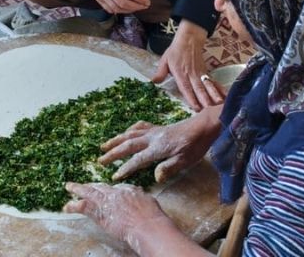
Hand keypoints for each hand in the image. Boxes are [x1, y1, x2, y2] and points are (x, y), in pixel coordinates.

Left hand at [64, 182, 180, 252]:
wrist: (146, 224)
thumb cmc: (151, 216)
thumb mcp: (148, 200)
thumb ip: (140, 196)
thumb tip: (139, 194)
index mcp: (127, 190)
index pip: (114, 188)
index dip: (107, 190)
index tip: (104, 190)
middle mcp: (114, 193)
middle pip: (99, 187)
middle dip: (90, 186)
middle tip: (82, 185)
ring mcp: (105, 202)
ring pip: (88, 193)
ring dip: (77, 189)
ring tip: (69, 187)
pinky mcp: (99, 213)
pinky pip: (83, 207)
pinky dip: (74, 206)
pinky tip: (67, 206)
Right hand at [99, 111, 221, 182]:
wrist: (204, 126)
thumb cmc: (196, 145)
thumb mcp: (185, 160)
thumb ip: (169, 168)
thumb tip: (154, 177)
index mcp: (158, 148)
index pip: (137, 160)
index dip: (125, 169)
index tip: (114, 176)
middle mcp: (152, 138)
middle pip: (128, 145)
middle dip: (113, 153)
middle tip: (100, 160)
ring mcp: (154, 131)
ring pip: (130, 134)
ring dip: (116, 140)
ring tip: (104, 145)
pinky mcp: (158, 128)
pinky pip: (140, 127)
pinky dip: (130, 129)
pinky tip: (127, 132)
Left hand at [152, 19, 221, 110]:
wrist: (189, 39)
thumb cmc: (175, 51)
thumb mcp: (164, 60)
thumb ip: (160, 72)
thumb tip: (153, 82)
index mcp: (181, 73)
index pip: (186, 87)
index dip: (191, 98)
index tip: (196, 107)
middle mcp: (192, 75)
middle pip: (199, 89)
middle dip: (204, 100)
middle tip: (209, 110)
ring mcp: (200, 74)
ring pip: (207, 86)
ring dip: (213, 95)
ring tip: (219, 104)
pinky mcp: (206, 72)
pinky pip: (213, 82)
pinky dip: (219, 88)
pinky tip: (225, 95)